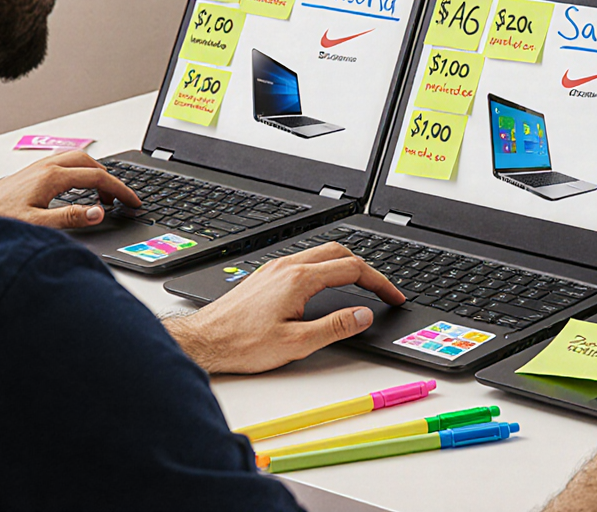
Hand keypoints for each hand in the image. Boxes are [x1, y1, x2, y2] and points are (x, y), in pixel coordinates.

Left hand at [0, 150, 139, 227]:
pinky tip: (77, 187)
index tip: (133, 202)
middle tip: (121, 199)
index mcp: (52, 177)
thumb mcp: (37, 223)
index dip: (120, 190)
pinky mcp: (32, 173)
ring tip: (103, 193)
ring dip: (96, 173)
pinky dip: (81, 172)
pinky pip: (65, 163)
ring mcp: (38, 168)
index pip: (98, 178)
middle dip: (111, 180)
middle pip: (91, 163)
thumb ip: (70, 217)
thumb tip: (99, 212)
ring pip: (77, 159)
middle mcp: (46, 168)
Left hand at [163, 242, 405, 373]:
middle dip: (367, 269)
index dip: (380, 283)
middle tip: (381, 290)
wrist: (204, 341)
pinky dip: (326, 268)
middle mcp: (287, 267)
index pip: (353, 269)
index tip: (393, 297)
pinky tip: (326, 285)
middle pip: (340, 252)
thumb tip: (363, 315)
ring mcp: (275, 268)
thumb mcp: (297, 343)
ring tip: (361, 285)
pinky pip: (305, 260)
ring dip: (347, 265)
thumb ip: (335, 327)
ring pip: (322, 253)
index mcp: (299, 279)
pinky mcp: (266, 276)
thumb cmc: (241, 344)